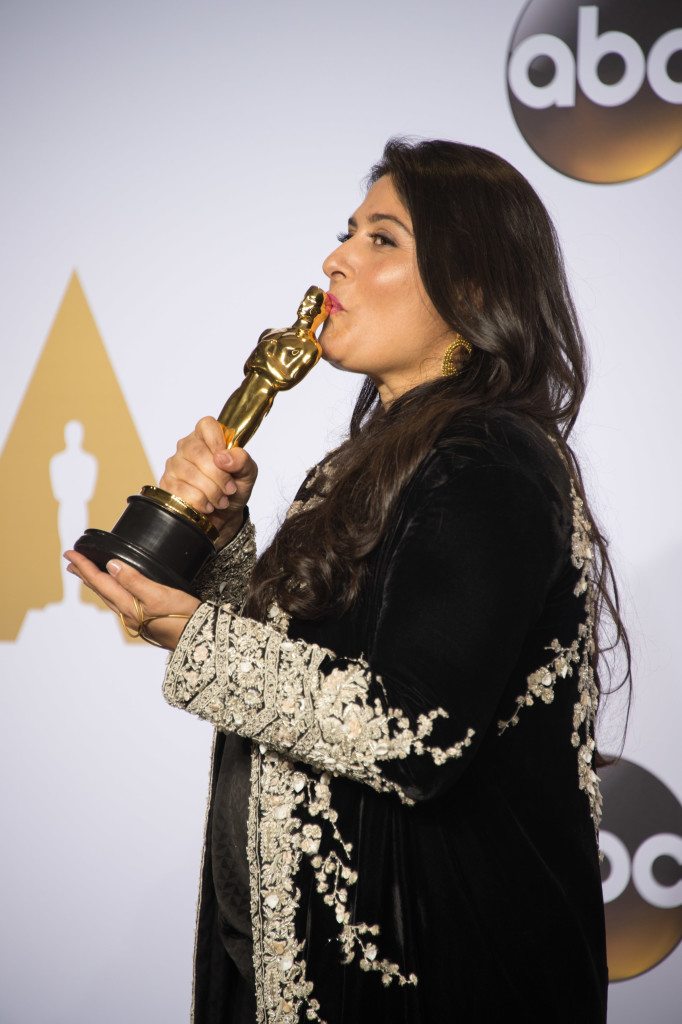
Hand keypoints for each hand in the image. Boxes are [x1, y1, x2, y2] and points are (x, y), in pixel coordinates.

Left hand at [63, 550, 200, 650]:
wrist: (199, 640)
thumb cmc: (183, 617)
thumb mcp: (159, 593)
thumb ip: (134, 580)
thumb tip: (112, 566)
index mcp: (128, 606)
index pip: (100, 582)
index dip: (85, 567)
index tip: (71, 554)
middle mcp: (127, 614)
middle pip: (101, 591)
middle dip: (85, 575)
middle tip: (71, 562)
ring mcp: (136, 619)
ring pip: (109, 598)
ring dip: (96, 583)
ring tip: (87, 574)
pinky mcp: (145, 621)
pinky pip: (120, 603)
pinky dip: (110, 592)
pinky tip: (115, 591)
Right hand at [160, 417, 257, 548]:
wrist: (224, 515)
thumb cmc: (234, 488)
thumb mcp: (247, 473)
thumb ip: (242, 460)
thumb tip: (223, 457)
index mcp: (207, 438)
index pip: (206, 425)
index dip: (217, 441)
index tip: (226, 461)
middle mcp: (187, 447)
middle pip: (197, 452)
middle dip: (218, 476)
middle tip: (230, 489)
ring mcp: (174, 465)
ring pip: (190, 474)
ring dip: (211, 491)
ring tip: (221, 500)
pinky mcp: (167, 484)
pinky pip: (181, 491)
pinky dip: (200, 501)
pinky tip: (207, 505)